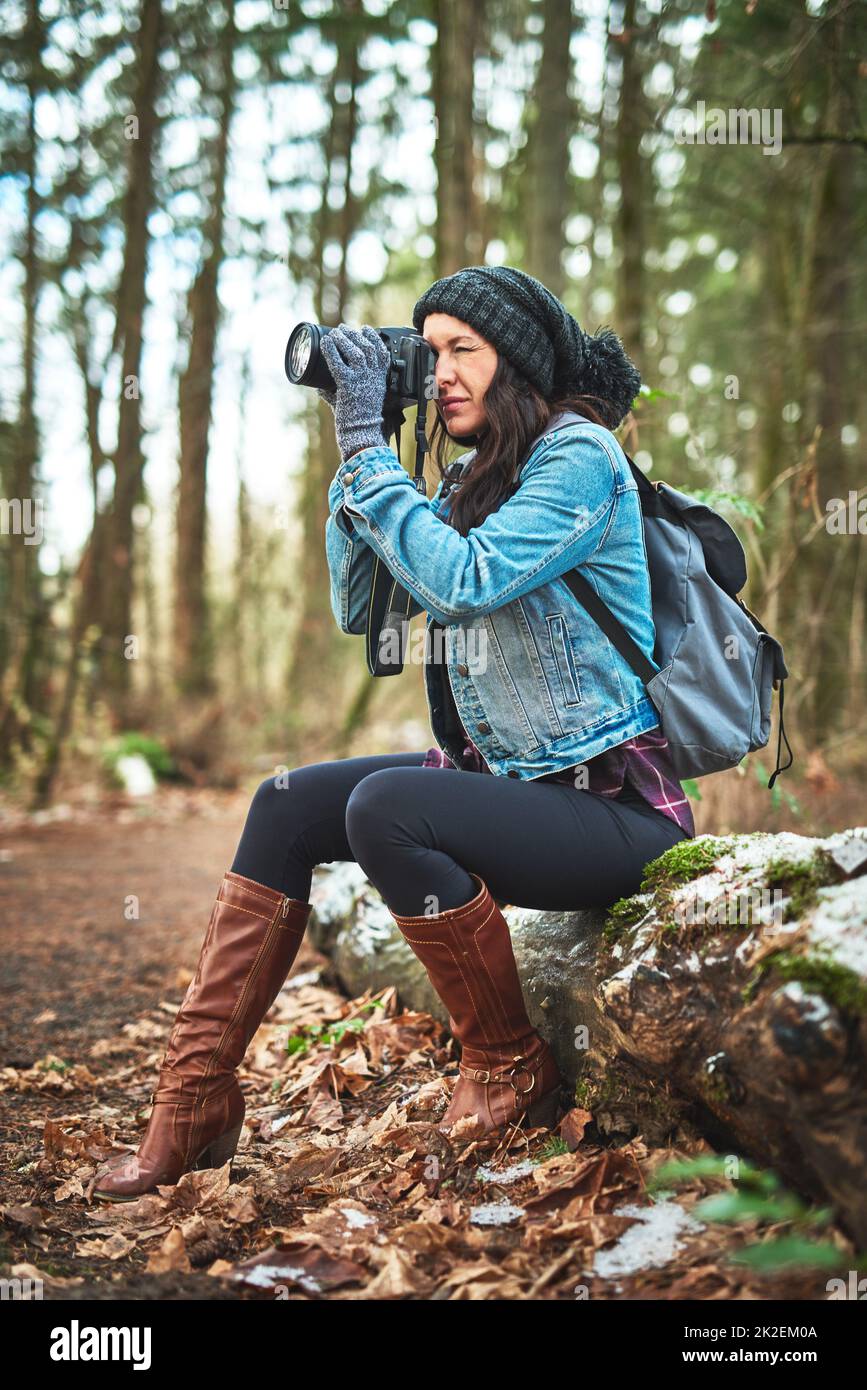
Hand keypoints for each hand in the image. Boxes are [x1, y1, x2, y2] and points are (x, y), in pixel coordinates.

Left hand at [320, 324, 392, 460]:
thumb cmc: (360, 420)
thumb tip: (320, 386)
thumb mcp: (359, 400)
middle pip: (367, 347)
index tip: (367, 330)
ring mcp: (361, 380)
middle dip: (355, 334)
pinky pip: (338, 363)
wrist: (362, 433)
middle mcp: (373, 377)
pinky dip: (331, 350)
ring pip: (355, 351)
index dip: (375, 339)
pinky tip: (326, 342)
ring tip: (335, 332)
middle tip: (343, 328)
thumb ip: (342, 390)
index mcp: (380, 380)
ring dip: (344, 339)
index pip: (382, 353)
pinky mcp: (348, 385)